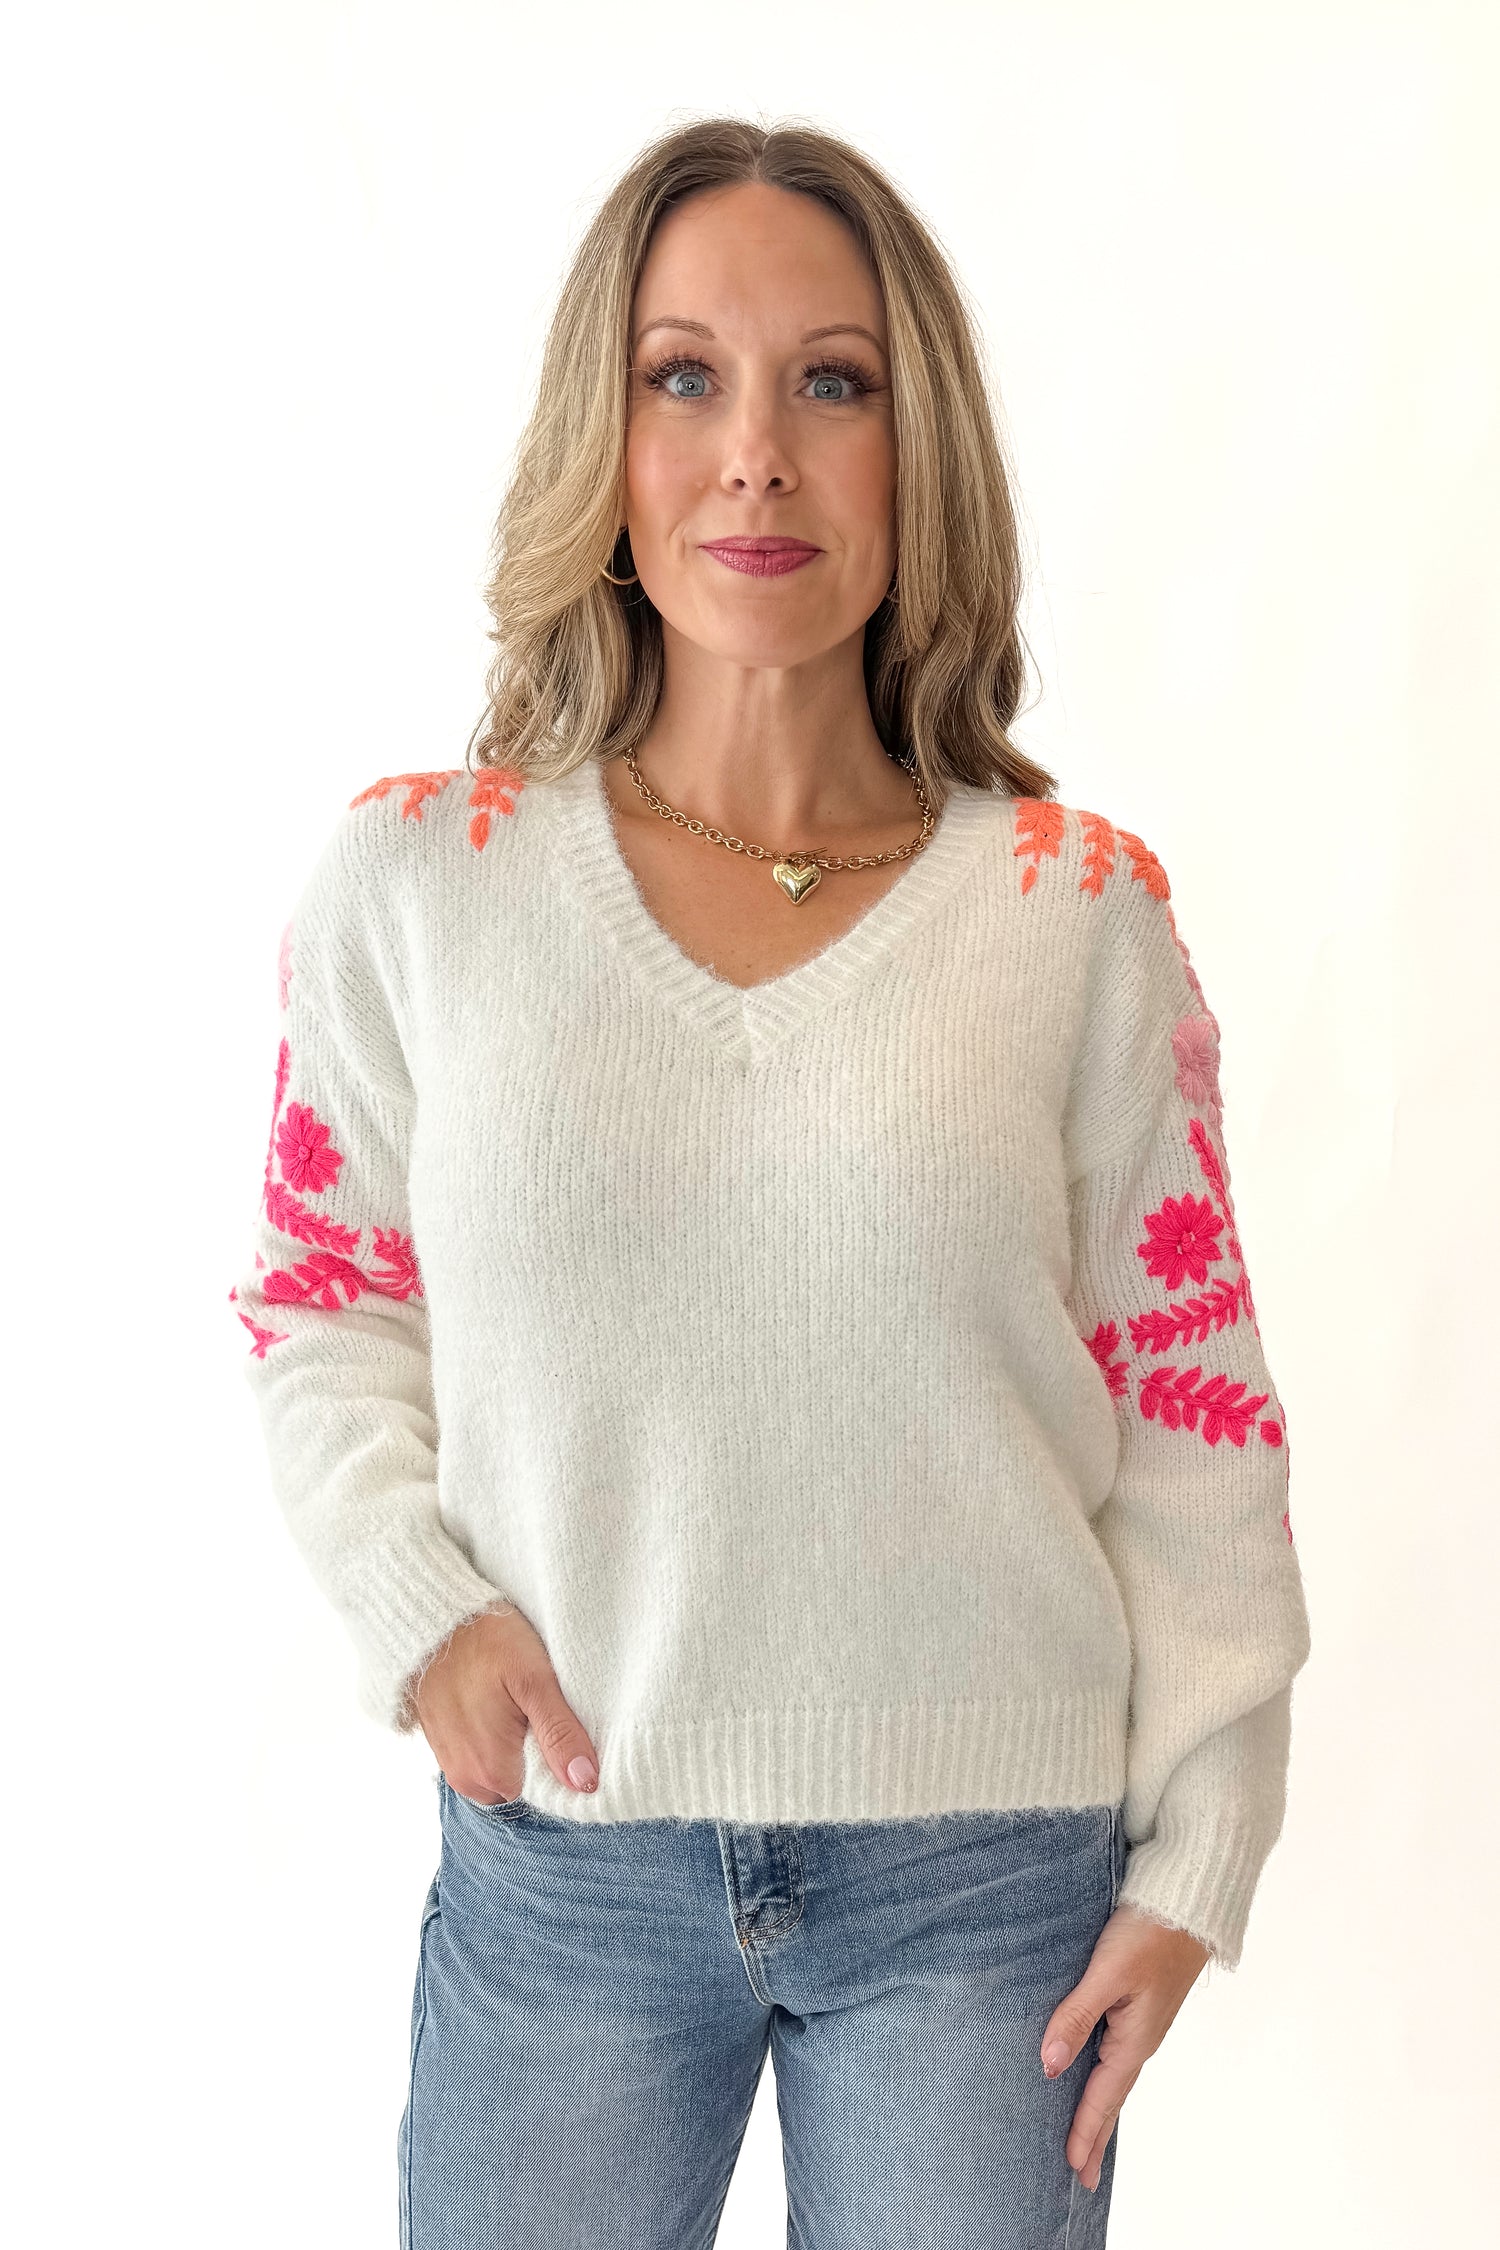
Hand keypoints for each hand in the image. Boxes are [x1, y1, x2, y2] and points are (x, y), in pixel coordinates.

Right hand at [406, 1603, 601, 1804]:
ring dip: (510, 1742)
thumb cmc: (487, 1642)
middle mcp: (464, 1777)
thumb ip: (561, 1734)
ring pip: (497, 1768)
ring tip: (514, 1699)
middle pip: (519, 1782)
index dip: (556, 1758)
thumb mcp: (536, 1681)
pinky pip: (476, 1752)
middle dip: (532, 1752)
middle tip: (535, 1706)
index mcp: (491, 1772)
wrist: (433, 1616)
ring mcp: (449, 1760)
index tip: (557, 1723)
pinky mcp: (440, 1741)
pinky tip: (494, 1700)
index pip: (543, 1791)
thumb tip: (585, 1782)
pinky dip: (489, 1733)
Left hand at [1039, 1902, 1212, 2191]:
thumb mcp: (1107, 1973)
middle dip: (1095, 2132)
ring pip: (1114, 2074)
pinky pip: (1117, 2051)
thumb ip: (1076, 2016)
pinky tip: (1094, 2071)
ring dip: (1099, 2105)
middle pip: (1112, 2096)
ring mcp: (1143, 2022)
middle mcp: (1140, 2038)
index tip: (1073, 2171)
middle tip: (1080, 2172)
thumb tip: (1050, 2066)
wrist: (1190, 1902)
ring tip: (1084, 2132)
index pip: (1102, 2099)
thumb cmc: (1149, 1932)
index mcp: (1134, 2040)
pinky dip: (1104, 2074)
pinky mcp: (1141, 2002)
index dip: (1085, 2133)